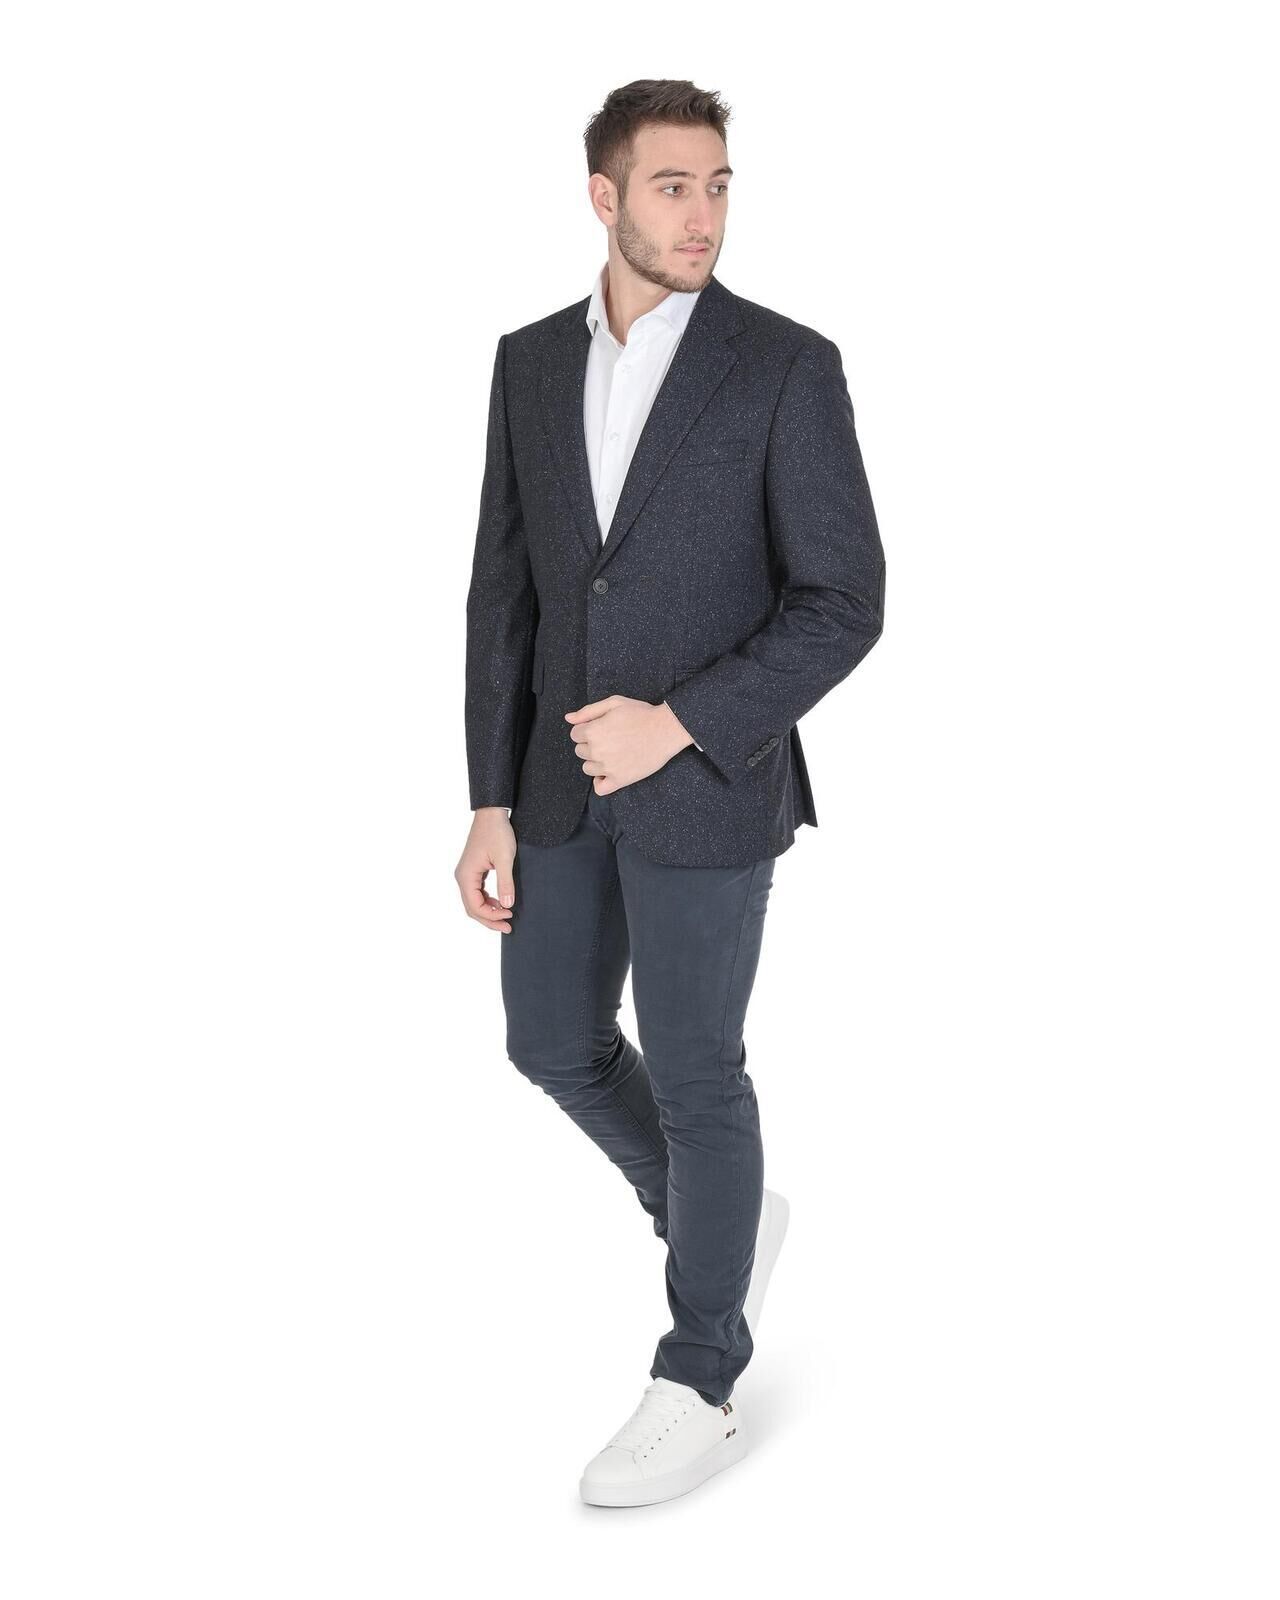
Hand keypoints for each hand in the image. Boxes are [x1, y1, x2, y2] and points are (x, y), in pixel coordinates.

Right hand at [455, 807, 516, 931]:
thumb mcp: (505, 858)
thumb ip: (506, 883)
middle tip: (508, 927)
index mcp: (466, 876)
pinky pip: (476, 892)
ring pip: (474, 901)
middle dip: (489, 919)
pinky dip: (487, 901)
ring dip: (488, 912)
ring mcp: (466, 874)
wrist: (491, 814)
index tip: (510, 915)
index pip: (475, 906)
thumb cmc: (497, 833)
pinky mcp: (473, 870)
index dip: (492, 916)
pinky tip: (500, 903)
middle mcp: (462, 877)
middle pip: (472, 908)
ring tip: (506, 918)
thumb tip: (507, 905)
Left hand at [564, 696, 694, 793]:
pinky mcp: (620, 780)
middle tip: (611, 738)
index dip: (587, 729)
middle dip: (591, 745)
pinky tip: (609, 773)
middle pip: (580, 751)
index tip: (602, 727)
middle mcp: (596, 751)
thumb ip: (588, 711)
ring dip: (596, 762)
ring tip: (613, 753)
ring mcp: (608, 768)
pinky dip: (601, 782)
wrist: (666, 730)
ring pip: (588, 769)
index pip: (575, 734)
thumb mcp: (614, 703)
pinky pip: (600, 788)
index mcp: (592, 731)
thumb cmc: (641, 714)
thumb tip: (568, 718)